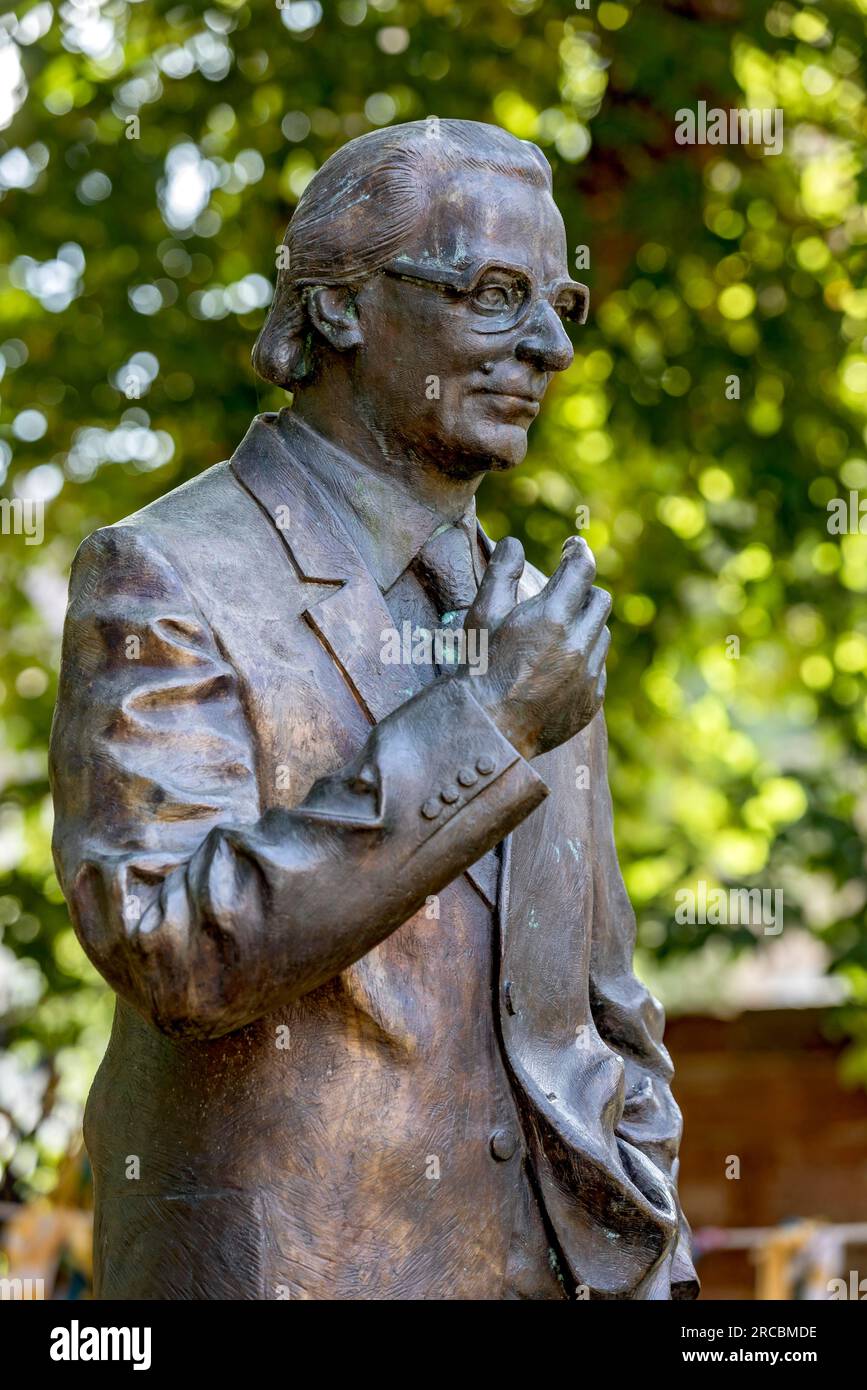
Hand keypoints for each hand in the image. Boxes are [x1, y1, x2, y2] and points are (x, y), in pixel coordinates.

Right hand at [459, 534, 610, 759]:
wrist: (485, 728)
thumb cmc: (479, 667)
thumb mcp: (483, 615)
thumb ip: (501, 572)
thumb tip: (514, 543)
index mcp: (551, 617)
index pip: (582, 568)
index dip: (578, 551)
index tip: (573, 547)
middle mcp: (578, 645)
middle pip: (600, 600)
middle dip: (582, 592)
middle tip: (562, 594)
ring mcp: (588, 675)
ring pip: (602, 634)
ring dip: (585, 627)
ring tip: (555, 635)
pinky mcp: (592, 700)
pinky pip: (598, 668)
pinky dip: (584, 661)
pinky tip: (556, 668)